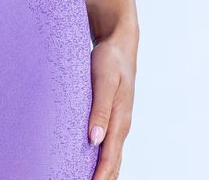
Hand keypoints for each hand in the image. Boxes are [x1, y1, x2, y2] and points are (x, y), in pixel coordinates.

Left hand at [87, 25, 137, 179]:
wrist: (118, 43)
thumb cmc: (110, 60)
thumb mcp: (104, 81)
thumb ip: (100, 110)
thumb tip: (94, 140)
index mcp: (120, 120)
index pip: (110, 159)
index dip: (99, 177)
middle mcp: (120, 125)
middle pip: (113, 163)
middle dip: (101, 179)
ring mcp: (117, 121)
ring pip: (111, 156)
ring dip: (102, 172)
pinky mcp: (110, 115)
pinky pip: (107, 144)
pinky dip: (100, 158)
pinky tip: (88, 162)